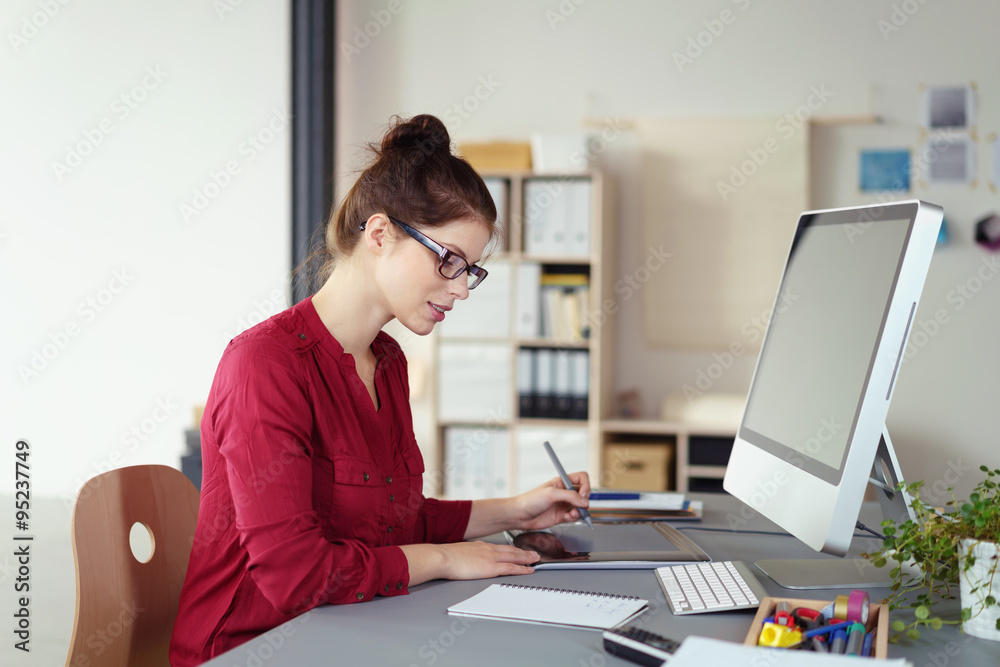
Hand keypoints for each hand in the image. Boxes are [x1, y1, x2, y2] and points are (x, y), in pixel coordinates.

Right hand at [400, 541, 538, 585]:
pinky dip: (522, 568)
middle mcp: (488, 549)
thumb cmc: (446, 557)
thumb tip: (466, 560)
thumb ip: (466, 556)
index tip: (519, 551)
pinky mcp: (491, 567)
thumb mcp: (458, 553)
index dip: (512, 550)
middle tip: (534, 554)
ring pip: (515, 557)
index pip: (501, 548)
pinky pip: (511, 567)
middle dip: (524, 552)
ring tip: (536, 560)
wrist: (442, 557)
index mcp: (480, 546)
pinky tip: (529, 570)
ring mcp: (491, 558)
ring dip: (527, 558)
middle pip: (511, 550)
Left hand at [510, 471, 590, 531]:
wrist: (521, 515)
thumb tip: (584, 501)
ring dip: (580, 510)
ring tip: (573, 513)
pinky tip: (568, 517)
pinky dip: (575, 517)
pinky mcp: (562, 516)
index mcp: (562, 482)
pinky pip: (574, 516)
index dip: (586, 485)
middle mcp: (564, 493)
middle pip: (584, 493)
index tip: (583, 494)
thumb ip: (569, 496)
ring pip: (581, 506)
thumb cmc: (530, 500)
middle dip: (584, 500)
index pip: (581, 479)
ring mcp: (563, 504)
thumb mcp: (551, 493)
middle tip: (580, 504)